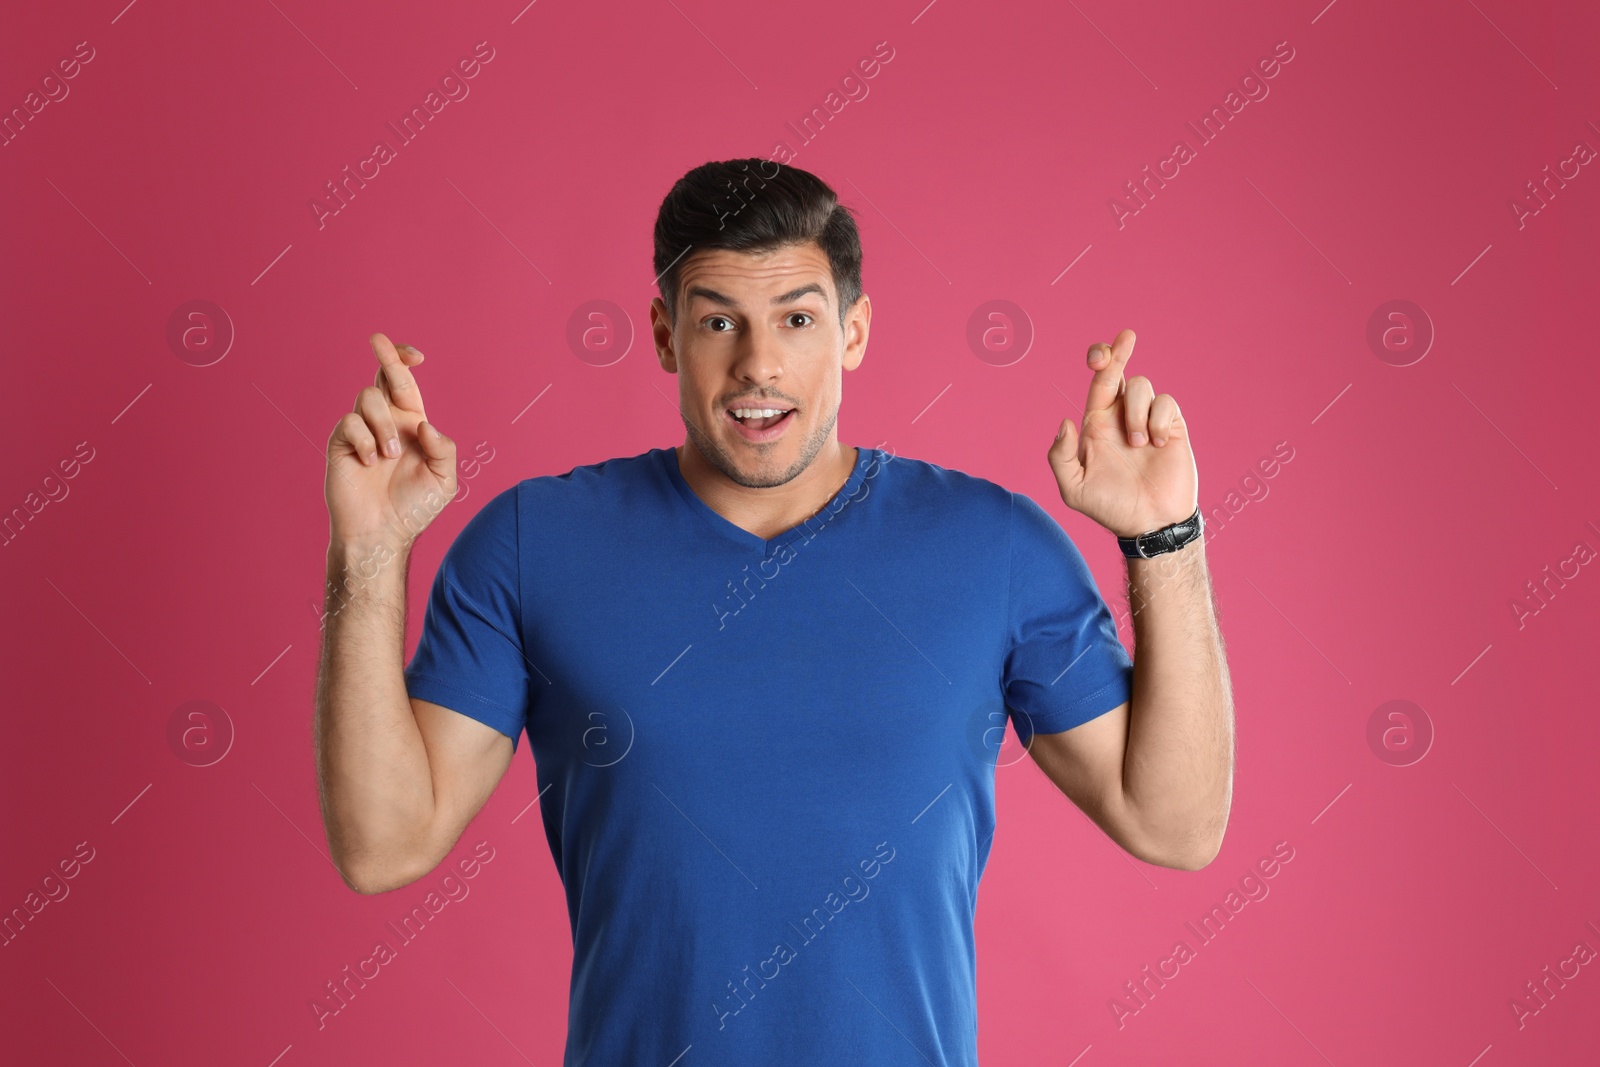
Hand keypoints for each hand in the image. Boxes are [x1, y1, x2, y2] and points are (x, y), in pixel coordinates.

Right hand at [324, 333, 457, 547]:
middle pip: (382, 377)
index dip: (406, 363)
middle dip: (385, 355)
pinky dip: (365, 441)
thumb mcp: (444, 479)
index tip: (415, 354)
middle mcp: (385, 422)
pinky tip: (369, 463)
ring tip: (389, 456)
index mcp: (410, 424)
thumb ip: (444, 449)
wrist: (382, 533)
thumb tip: (425, 424)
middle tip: (378, 339)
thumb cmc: (414, 508)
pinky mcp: (341, 443)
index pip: (406, 384)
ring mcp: (361, 431)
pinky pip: (350, 423)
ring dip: (384, 425)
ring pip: (368, 398)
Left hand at [1047, 329, 1197, 539]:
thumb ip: (1062, 457)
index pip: (1097, 384)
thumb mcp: (1075, 488)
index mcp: (1097, 425)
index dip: (1100, 361)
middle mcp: (1122, 417)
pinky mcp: (1172, 427)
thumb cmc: (1111, 508)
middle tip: (1126, 337)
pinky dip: (1159, 420)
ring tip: (1139, 444)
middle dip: (1119, 351)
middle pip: (1120, 372)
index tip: (1098, 355)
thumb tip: (1065, 422)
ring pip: (1143, 387)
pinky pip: (1166, 403)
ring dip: (1136, 412)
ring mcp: (1148, 420)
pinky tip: (1158, 443)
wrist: (1151, 523)